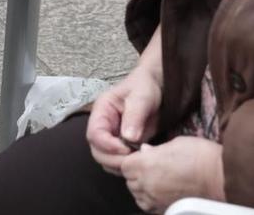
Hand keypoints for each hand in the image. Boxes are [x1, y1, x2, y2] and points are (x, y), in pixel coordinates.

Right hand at [85, 55, 163, 174]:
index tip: (126, 149)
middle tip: (134, 160)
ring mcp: (112, 138)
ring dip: (120, 165)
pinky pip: (118, 162)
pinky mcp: (123, 147)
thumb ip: (134, 115)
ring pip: (106, 160)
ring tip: (139, 161)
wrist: (159, 88)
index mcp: (102, 111)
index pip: (94, 134)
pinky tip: (141, 162)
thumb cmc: (146, 86)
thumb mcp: (141, 96)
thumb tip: (128, 138)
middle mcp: (103, 127)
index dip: (107, 145)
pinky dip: (127, 166)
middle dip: (113, 159)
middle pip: (97, 151)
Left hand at [117, 137, 224, 212]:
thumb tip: (144, 152)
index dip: (131, 160)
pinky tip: (162, 191)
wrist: (221, 177)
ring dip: (142, 187)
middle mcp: (146, 185)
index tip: (138, 157)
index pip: (123, 165)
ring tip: (157, 179)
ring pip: (138, 196)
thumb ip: (155, 150)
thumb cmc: (201, 156)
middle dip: (136, 174)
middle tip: (150, 166)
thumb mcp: (175, 143)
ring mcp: (155, 201)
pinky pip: (149, 206)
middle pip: (129, 181)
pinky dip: (151, 199)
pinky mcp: (165, 210)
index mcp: (144, 164)